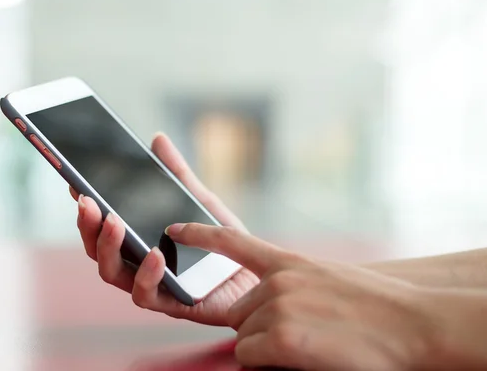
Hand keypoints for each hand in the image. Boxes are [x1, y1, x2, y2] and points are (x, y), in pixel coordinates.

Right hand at [69, 132, 258, 325]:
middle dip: (88, 224)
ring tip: (114, 222)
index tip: (75, 182)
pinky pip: (146, 295)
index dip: (86, 205)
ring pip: (111, 272)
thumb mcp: (200, 201)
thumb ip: (177, 174)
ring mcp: (151, 284)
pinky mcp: (170, 303)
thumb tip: (157, 139)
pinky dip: (146, 274)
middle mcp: (137, 262)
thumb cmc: (224, 243)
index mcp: (140, 239)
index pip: (102, 223)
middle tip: (88, 201)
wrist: (258, 277)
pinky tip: (155, 253)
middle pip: (97, 247)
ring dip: (107, 247)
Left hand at [165, 223, 437, 370]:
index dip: (200, 234)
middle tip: (301, 335)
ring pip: (245, 340)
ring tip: (311, 346)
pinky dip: (270, 365)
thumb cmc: (375, 307)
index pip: (232, 242)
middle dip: (260, 331)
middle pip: (240, 315)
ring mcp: (275, 306)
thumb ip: (290, 289)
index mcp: (287, 262)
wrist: (412, 323)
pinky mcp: (279, 336)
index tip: (173, 228)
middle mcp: (276, 280)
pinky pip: (251, 358)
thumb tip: (266, 312)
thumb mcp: (325, 282)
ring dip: (269, 351)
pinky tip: (305, 356)